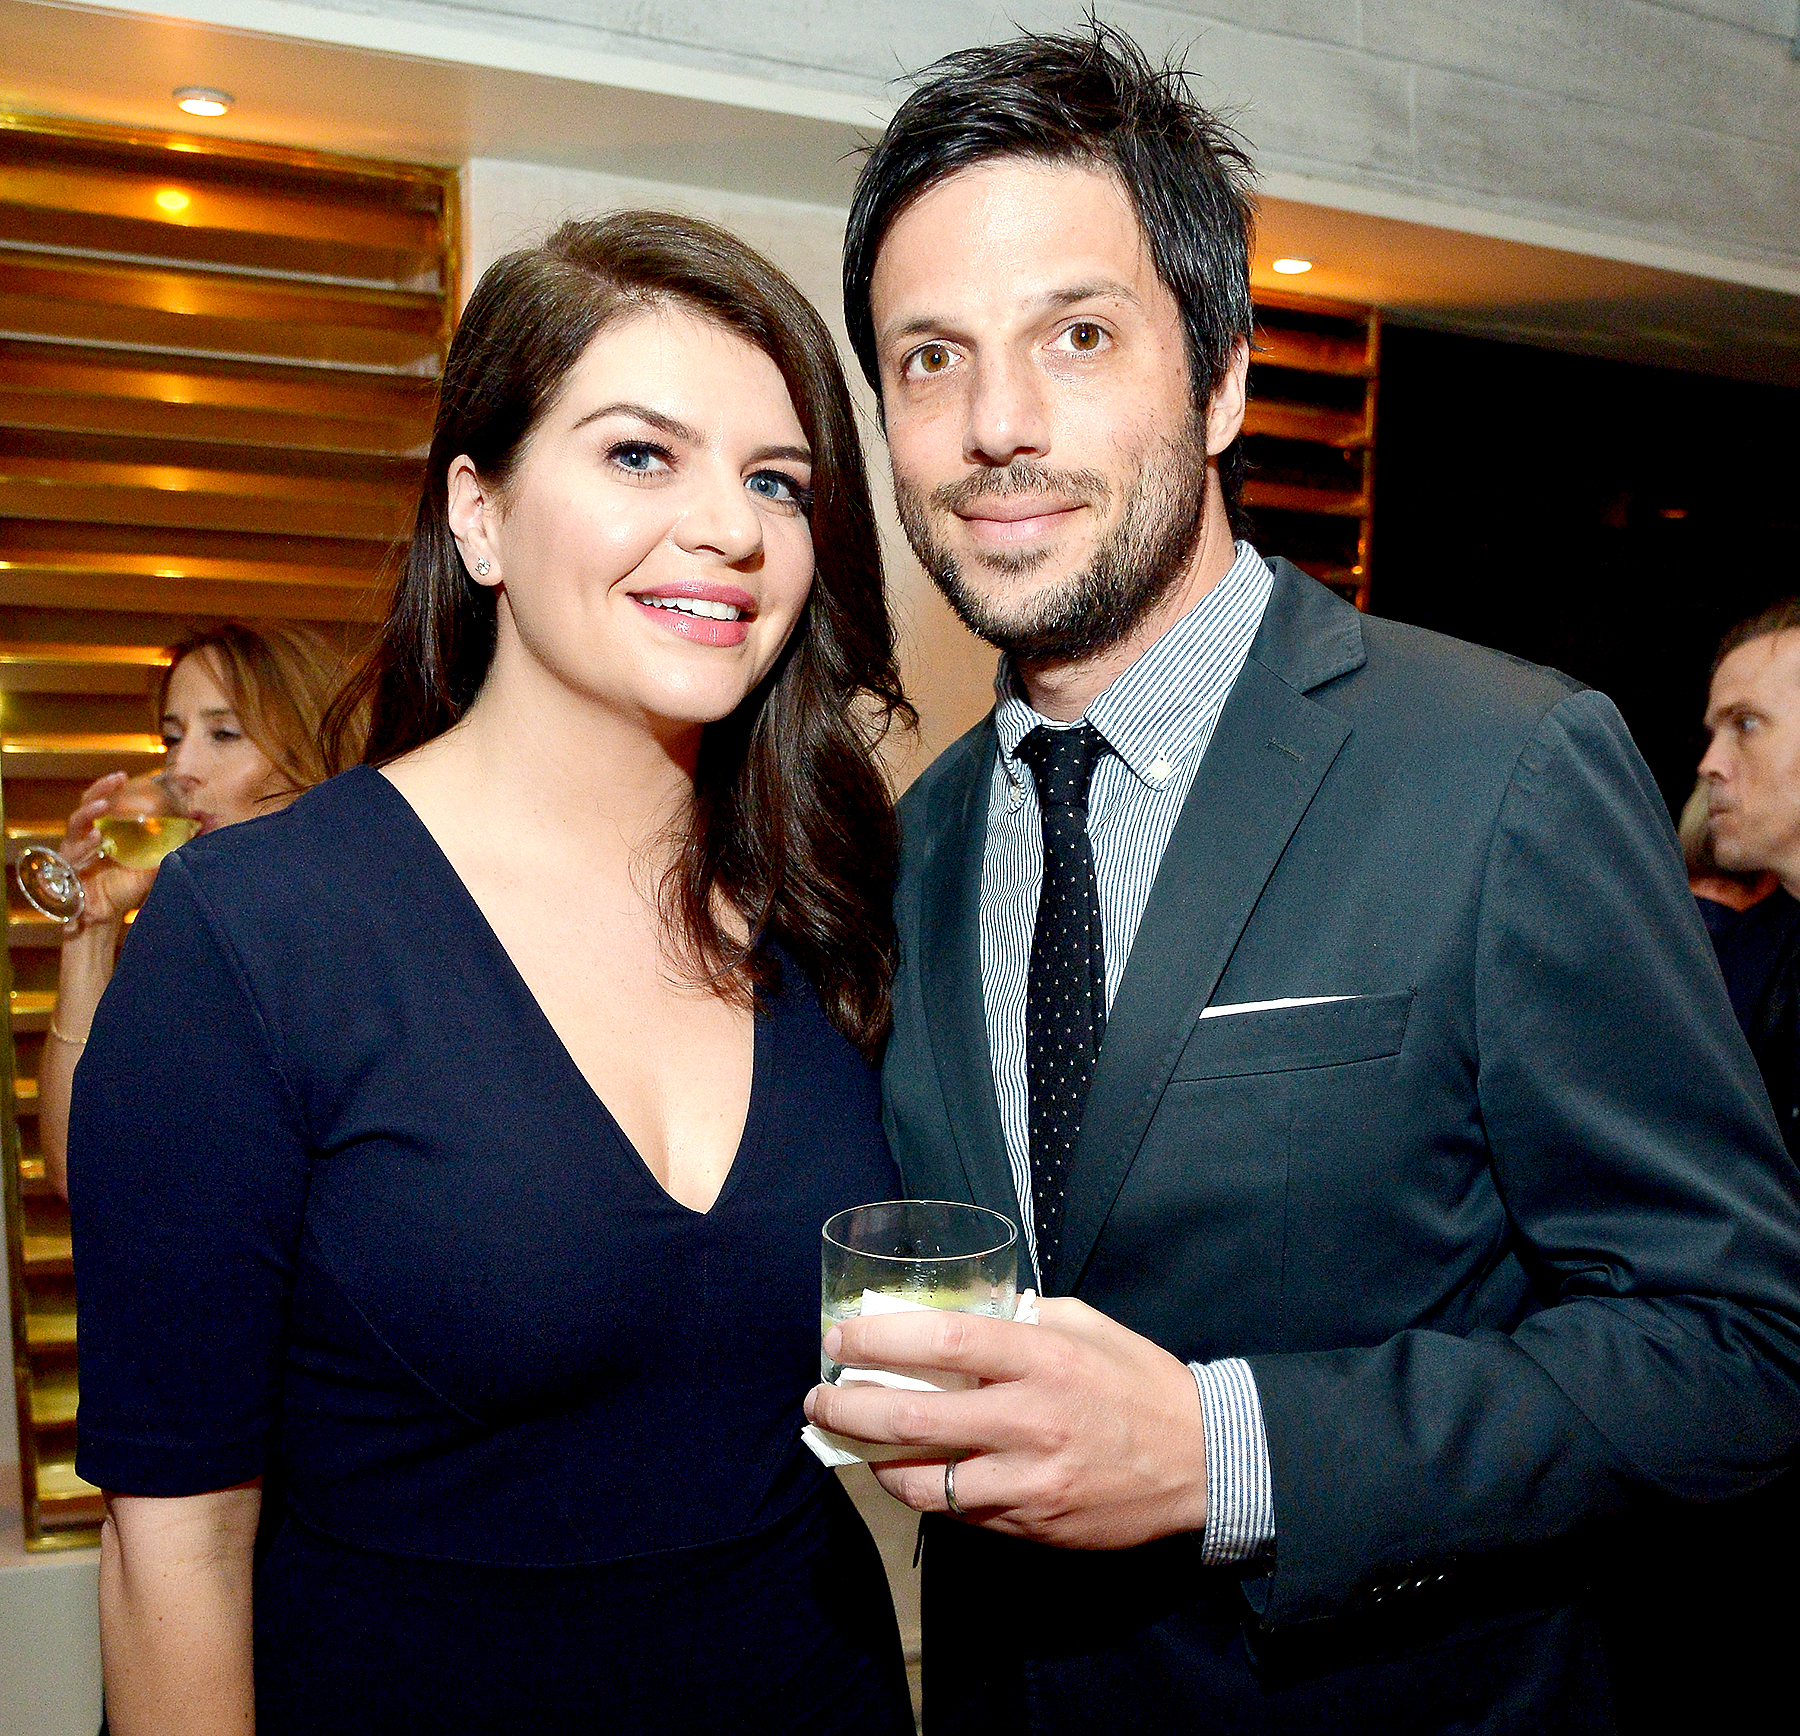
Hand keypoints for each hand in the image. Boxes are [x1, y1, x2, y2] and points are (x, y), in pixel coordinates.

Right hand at [59, 772, 156, 933]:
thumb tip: (193, 837)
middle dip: (99, 790)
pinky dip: (85, 844)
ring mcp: (74, 849)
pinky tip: (98, 839)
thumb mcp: (149, 865)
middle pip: (86, 805)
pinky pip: (74, 852)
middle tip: (116, 779)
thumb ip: (165, 850)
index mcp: (102, 829)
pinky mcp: (67, 866)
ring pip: (76, 824)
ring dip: (89, 813)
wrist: (106, 914)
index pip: (102, 801)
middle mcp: (85, 835)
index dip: (109, 787)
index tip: (124, 775)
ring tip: (103, 806)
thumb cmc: (123, 886)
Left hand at [803, 1296, 1207, 1549]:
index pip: (944, 1344)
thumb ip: (1023, 1317)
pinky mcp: (1033, 1524)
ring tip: (850, 1442)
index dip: (880, 1341)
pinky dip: (924, 1492)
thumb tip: (959, 1315)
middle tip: (818, 1399)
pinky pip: (960, 1511)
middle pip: (916, 1419)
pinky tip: (906, 1474)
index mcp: (1043, 1357)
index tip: (840, 1340)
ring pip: (926, 1481)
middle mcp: (1031, 1418)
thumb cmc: (1137, 1380)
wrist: (1202, 1460)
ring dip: (874, 1462)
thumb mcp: (1085, 1324)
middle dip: (851, 1409)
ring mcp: (1031, 1479)